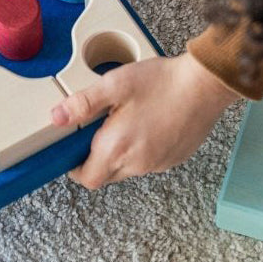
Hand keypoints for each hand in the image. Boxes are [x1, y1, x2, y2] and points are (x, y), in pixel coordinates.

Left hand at [50, 51, 239, 188]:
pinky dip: (141, 149)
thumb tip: (57, 118)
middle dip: (96, 158)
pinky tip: (148, 123)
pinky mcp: (174, 159)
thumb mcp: (114, 85)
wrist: (205, 85)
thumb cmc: (162, 83)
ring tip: (125, 120)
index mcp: (117, 148)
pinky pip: (148, 162)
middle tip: (98, 129)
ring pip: (128, 169)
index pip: (87, 178)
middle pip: (106, 176)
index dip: (75, 168)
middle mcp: (137, 164)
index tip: (72, 150)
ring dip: (120, 153)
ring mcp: (158, 164)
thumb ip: (83, 104)